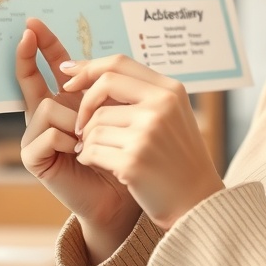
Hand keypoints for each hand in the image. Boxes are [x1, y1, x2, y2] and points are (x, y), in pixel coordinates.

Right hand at [17, 19, 140, 260]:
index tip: (34, 24)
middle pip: (29, 78)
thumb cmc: (120, 154)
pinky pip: (48, 132)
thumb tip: (93, 61)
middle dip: (27, 54)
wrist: (120, 197)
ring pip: (48, 105)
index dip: (44, 46)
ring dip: (74, 117)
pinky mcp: (33, 156)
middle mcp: (46, 115)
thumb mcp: (114, 113)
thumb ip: (102, 89)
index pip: (50, 67)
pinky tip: (79, 152)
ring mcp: (36, 135)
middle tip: (26, 32)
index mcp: (65, 101)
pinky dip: (67, 140)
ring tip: (88, 137)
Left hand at [63, 55, 224, 229]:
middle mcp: (161, 107)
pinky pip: (91, 150)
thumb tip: (92, 73)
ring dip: (87, 139)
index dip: (89, 67)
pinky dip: (87, 157)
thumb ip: (141, 93)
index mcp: (171, 90)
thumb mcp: (171, 115)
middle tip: (79, 125)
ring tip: (99, 151)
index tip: (68, 75)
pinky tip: (97, 164)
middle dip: (84, 104)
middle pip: (104, 86)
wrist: (196, 201)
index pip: (119, 63)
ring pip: (95, 123)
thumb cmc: (177, 157)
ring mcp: (148, 134)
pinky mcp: (133, 161)